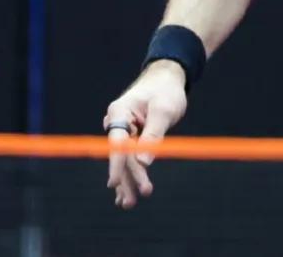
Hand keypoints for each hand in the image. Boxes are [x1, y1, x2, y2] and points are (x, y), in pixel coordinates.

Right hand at [103, 60, 188, 208]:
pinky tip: (125, 194)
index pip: (117, 143)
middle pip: (120, 155)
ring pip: (124, 160)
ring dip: (128, 181)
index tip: (114, 183)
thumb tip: (143, 162)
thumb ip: (153, 135)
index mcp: (119, 112)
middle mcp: (116, 123)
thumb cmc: (166, 91)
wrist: (168, 79)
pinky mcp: (131, 138)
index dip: (116, 164)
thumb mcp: (164, 110)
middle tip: (135, 199)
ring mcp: (122, 131)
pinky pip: (130, 158)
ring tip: (129, 204)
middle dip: (127, 178)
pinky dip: (131, 174)